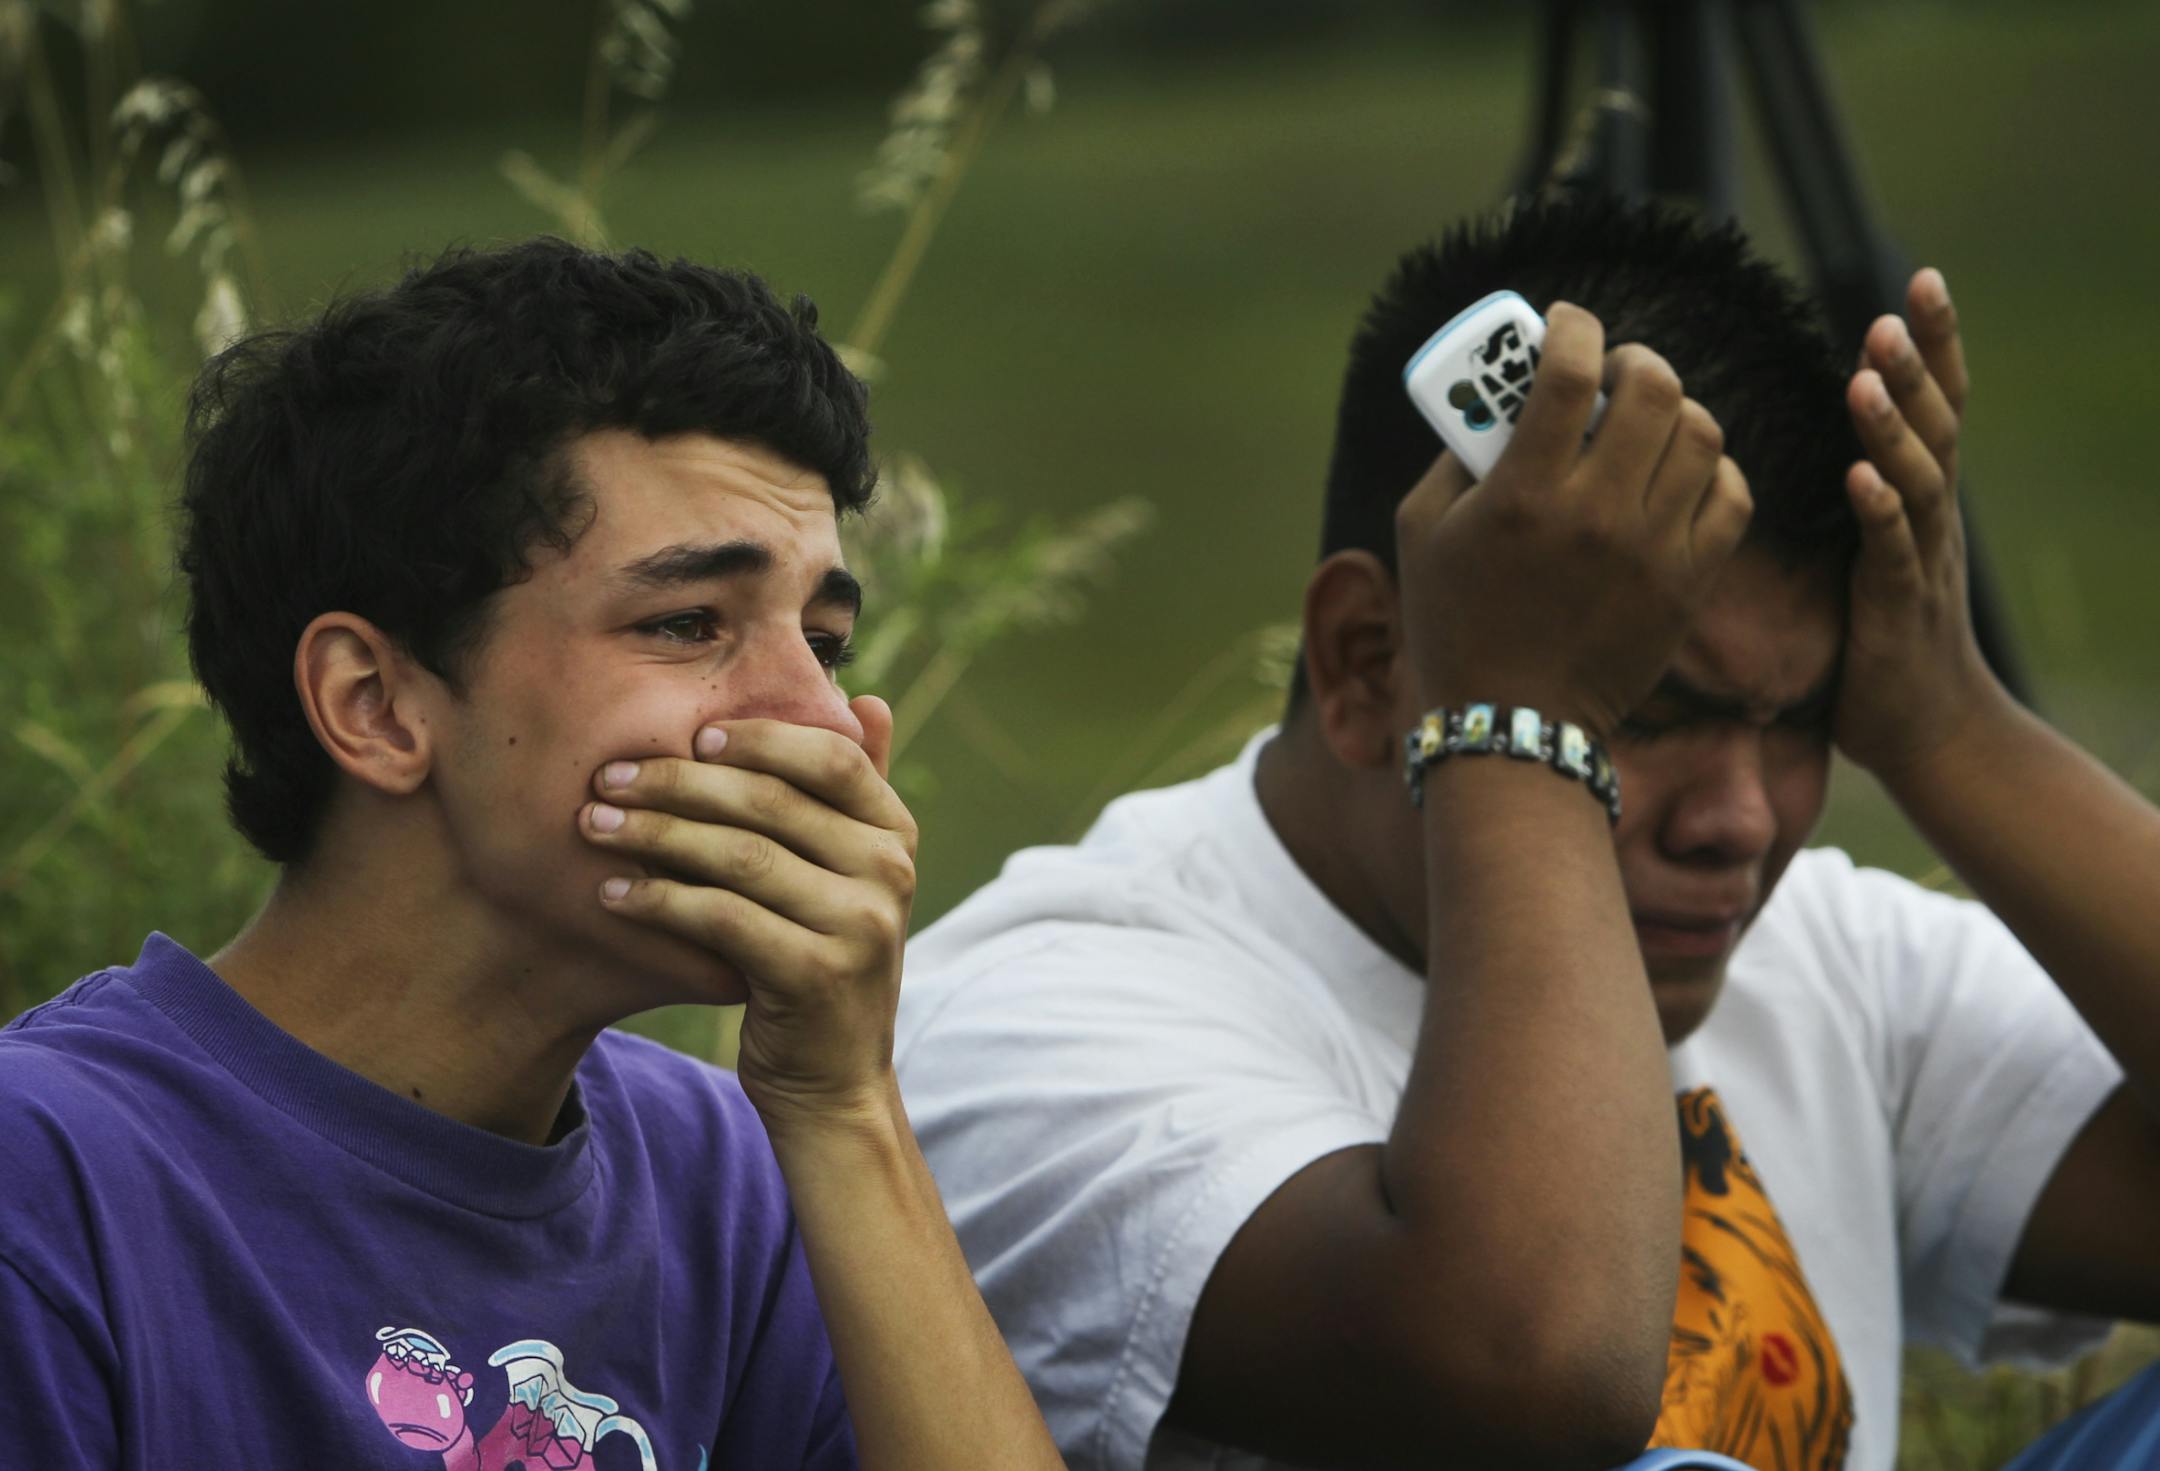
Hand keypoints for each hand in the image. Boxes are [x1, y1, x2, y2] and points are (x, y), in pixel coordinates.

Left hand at [583, 699, 918, 1135]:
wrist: (833, 1081)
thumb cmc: (824, 961)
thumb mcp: (852, 876)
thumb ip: (858, 792)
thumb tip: (866, 698)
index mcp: (896, 834)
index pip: (828, 757)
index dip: (757, 738)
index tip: (689, 735)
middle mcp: (889, 873)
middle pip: (770, 802)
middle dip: (677, 783)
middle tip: (608, 778)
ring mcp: (858, 925)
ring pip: (739, 856)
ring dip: (654, 835)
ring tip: (594, 827)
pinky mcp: (815, 974)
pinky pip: (721, 917)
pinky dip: (658, 901)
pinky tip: (613, 894)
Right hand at [1395, 302, 1753, 739]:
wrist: (1513, 722)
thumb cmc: (1454, 623)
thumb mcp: (1420, 531)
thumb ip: (1454, 455)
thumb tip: (1500, 397)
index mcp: (1523, 494)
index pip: (1570, 372)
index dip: (1574, 327)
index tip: (1567, 321)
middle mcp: (1596, 514)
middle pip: (1654, 388)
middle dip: (1635, 360)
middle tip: (1615, 371)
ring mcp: (1651, 549)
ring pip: (1700, 433)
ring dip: (1676, 410)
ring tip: (1649, 422)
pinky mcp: (1688, 583)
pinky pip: (1730, 494)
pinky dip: (1712, 469)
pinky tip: (1681, 472)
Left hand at [1834, 268, 2007, 780]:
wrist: (1932, 729)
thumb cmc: (1884, 640)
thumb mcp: (1868, 553)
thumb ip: (1851, 498)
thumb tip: (1811, 444)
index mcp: (1921, 498)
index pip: (1938, 404)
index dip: (1935, 344)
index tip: (1920, 279)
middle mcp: (1932, 517)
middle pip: (1936, 425)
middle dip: (1916, 366)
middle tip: (1886, 313)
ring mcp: (1921, 559)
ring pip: (1916, 479)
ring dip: (1891, 428)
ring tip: (1865, 379)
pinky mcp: (1899, 606)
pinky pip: (1892, 552)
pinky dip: (1879, 511)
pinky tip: (1859, 478)